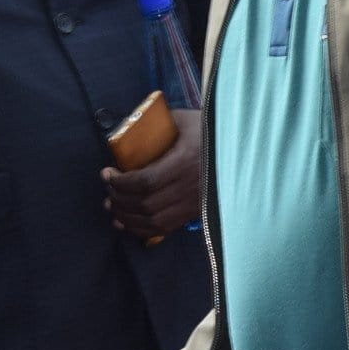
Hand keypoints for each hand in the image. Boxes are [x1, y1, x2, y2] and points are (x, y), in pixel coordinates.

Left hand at [102, 107, 203, 242]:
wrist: (241, 149)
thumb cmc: (210, 131)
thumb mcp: (184, 119)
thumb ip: (158, 123)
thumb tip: (130, 127)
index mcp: (185, 162)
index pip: (145, 181)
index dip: (121, 182)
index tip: (107, 173)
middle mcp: (190, 188)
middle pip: (145, 204)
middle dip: (119, 199)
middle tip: (108, 189)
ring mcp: (194, 204)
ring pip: (153, 221)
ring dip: (127, 217)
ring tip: (112, 207)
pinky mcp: (195, 213)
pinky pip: (165, 229)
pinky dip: (142, 230)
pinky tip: (128, 223)